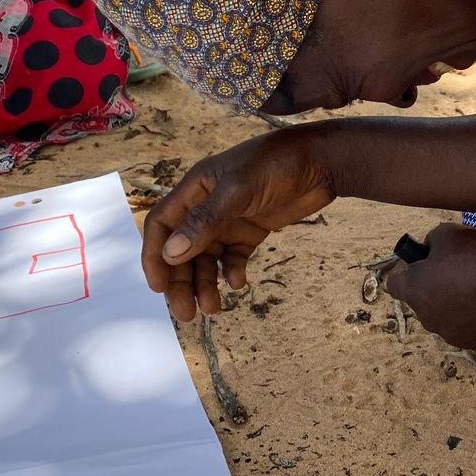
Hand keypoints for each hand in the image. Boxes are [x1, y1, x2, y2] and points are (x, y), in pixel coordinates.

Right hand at [142, 131, 335, 322]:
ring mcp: (229, 220)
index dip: (154, 255)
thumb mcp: (238, 190)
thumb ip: (205, 221)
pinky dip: (231, 272)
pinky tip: (238, 282)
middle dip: (181, 281)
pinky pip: (232, 258)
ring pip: (206, 258)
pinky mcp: (251, 231)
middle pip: (182, 249)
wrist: (321, 162)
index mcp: (195, 189)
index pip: (161, 225)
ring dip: (205, 284)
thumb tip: (170, 253)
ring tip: (213, 308)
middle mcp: (207, 206)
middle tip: (186, 313)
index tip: (158, 287)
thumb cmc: (277, 164)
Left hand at [385, 223, 475, 350]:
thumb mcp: (447, 233)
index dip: (404, 270)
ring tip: (475, 287)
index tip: (421, 261)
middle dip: (431, 286)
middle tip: (455, 270)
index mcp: (414, 289)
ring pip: (442, 315)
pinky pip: (464, 327)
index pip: (393, 283)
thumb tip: (429, 250)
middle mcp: (425, 316)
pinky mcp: (471, 343)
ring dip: (451, 303)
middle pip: (421, 300)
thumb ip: (430, 241)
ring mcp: (448, 333)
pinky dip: (471, 317)